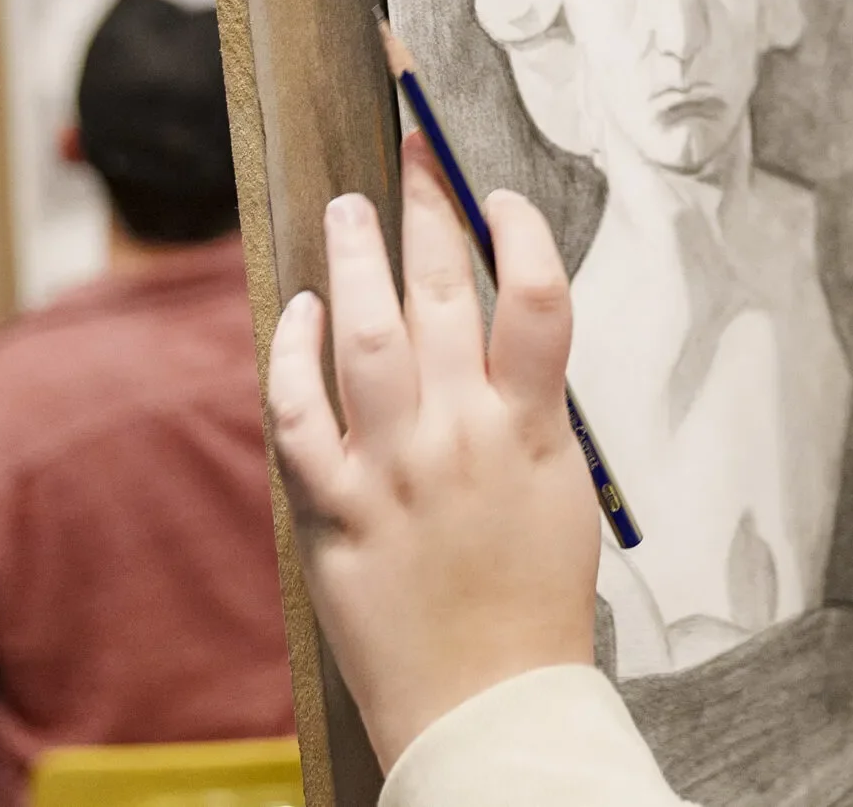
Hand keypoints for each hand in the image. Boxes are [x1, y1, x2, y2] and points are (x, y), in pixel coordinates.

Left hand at [267, 133, 599, 770]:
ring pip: (367, 332)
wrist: (489, 705)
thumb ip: (531, 416)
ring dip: (354, 258)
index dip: (520, 229)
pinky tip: (297, 315)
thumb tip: (499, 349)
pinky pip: (301, 413)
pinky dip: (293, 355)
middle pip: (446, 289)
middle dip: (427, 205)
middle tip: (411, 147)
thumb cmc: (535, 608)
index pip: (539, 296)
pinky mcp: (336, 507)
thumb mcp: (559, 494)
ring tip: (347, 208)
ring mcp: (394, 467)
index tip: (499, 192)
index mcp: (533, 429)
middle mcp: (463, 433)